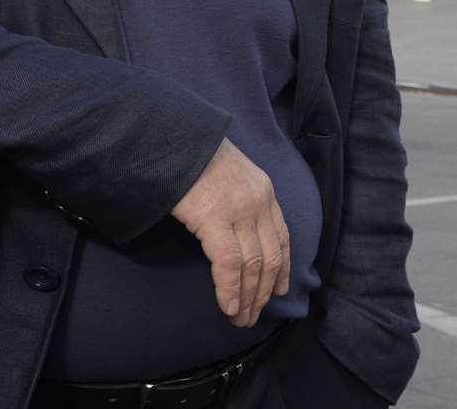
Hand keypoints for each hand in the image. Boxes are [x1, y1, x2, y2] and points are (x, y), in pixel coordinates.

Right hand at [170, 138, 289, 327]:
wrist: (173, 136)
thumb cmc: (193, 154)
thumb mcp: (228, 172)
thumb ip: (237, 197)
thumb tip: (232, 226)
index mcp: (264, 190)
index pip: (282, 236)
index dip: (282, 267)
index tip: (280, 288)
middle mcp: (259, 201)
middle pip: (269, 257)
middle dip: (263, 292)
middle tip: (254, 317)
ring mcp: (239, 210)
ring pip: (253, 265)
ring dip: (248, 298)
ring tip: (240, 320)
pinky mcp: (215, 218)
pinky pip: (229, 263)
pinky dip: (230, 289)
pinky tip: (229, 307)